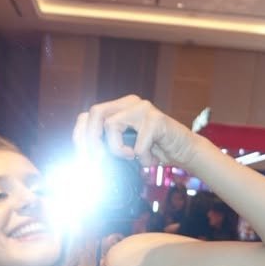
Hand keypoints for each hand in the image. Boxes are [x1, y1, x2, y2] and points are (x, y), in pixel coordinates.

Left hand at [73, 95, 200, 168]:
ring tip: (131, 157)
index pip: (86, 116)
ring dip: (117, 149)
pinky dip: (141, 157)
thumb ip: (106, 150)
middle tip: (99, 160)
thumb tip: (85, 162)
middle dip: (91, 140)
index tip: (83, 160)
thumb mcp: (125, 151)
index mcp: (118, 109)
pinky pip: (137, 144)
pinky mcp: (156, 119)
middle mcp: (128, 103)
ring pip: (112, 125)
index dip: (80, 137)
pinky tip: (150, 158)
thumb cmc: (153, 152)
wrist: (184, 152)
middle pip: (95, 112)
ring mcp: (142, 108)